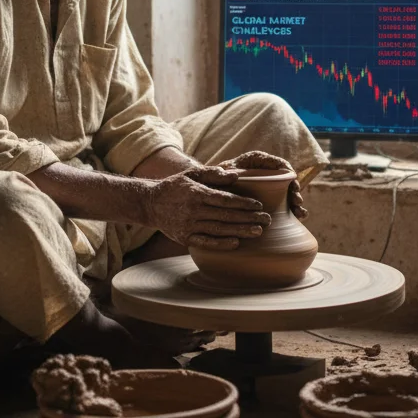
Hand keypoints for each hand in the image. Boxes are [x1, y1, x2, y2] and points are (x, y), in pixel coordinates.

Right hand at [143, 167, 269, 250]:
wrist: (150, 204)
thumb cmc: (176, 186)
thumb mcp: (192, 174)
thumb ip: (213, 173)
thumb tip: (235, 175)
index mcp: (196, 193)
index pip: (224, 199)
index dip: (243, 203)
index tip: (259, 205)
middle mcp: (193, 210)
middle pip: (226, 216)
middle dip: (248, 218)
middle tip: (267, 220)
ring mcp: (188, 225)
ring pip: (219, 230)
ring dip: (240, 231)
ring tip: (258, 232)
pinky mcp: (184, 238)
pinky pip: (206, 242)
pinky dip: (221, 244)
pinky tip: (236, 243)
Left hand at [219, 151, 307, 219]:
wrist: (211, 188)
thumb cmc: (214, 178)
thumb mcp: (215, 174)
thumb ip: (218, 172)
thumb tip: (228, 173)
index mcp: (256, 160)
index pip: (278, 164)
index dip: (289, 174)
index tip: (293, 185)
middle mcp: (265, 171)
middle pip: (286, 179)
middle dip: (295, 191)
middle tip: (297, 202)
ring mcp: (268, 186)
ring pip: (287, 192)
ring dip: (296, 203)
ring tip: (300, 214)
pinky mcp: (269, 199)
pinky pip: (283, 203)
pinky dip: (291, 211)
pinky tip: (297, 219)